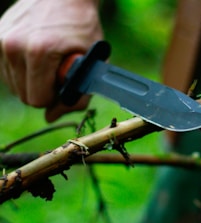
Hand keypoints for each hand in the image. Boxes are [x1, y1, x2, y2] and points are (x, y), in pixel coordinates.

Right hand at [0, 0, 102, 121]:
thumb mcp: (92, 63)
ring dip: (32, 82)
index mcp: (39, 52)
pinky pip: (8, 71)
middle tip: (58, 75)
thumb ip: (78, 96)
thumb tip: (51, 117)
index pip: (38, 100)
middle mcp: (13, 45)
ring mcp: (1, 39)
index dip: (54, 99)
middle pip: (24, 96)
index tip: (64, 86)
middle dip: (43, 92)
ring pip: (14, 86)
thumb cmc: (82, 28)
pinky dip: (22, 72)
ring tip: (48, 63)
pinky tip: (36, 57)